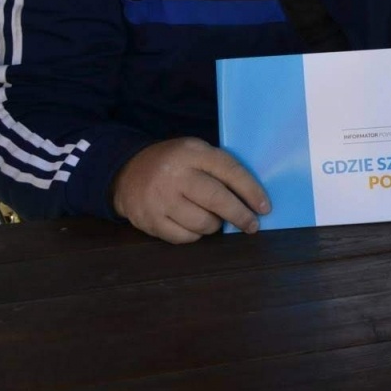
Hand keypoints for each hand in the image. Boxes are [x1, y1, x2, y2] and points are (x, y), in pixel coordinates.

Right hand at [112, 138, 270, 243]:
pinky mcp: (150, 221)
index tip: (265, 207)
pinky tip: (194, 225)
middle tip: (251, 225)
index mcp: (191, 153)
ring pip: (203, 223)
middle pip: (218, 200)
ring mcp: (160, 199)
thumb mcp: (195, 153)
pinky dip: (195, 234)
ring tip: (214, 218)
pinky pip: (185, 237)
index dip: (251, 191)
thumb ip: (220, 169)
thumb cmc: (173, 164)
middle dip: (240, 216)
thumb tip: (253, 198)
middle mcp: (175, 175)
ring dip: (215, 225)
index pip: (230, 171)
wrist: (125, 171)